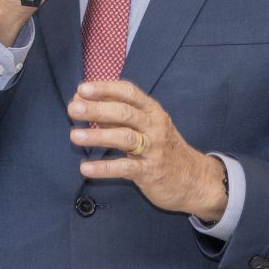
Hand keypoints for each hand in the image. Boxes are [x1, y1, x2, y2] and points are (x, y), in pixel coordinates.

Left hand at [67, 80, 227, 221]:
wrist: (195, 180)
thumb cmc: (162, 149)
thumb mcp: (145, 127)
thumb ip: (117, 117)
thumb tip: (85, 103)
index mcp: (152, 110)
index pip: (129, 92)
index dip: (106, 88)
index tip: (83, 88)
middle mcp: (155, 126)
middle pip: (125, 113)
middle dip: (97, 109)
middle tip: (73, 108)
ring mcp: (154, 149)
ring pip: (125, 137)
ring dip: (98, 135)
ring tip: (74, 135)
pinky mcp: (151, 172)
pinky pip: (125, 168)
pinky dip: (104, 168)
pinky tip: (86, 168)